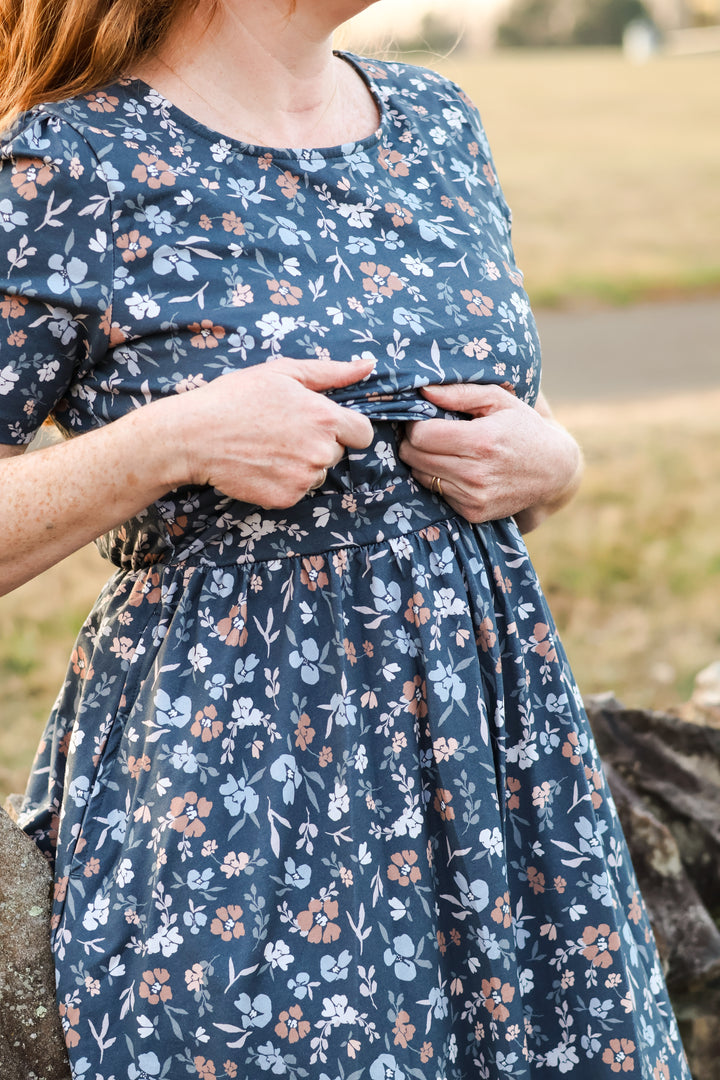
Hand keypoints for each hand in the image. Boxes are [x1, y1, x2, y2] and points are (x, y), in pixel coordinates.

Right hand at [168, 356, 374, 507]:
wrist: (195, 436)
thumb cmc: (237, 397)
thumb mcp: (283, 373)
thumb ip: (331, 372)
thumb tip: (368, 365)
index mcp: (325, 418)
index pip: (363, 434)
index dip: (346, 429)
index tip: (325, 426)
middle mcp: (321, 452)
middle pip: (337, 453)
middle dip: (318, 444)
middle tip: (282, 432)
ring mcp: (304, 478)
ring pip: (318, 473)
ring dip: (301, 464)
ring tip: (268, 448)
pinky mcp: (287, 498)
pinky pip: (298, 490)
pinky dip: (284, 481)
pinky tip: (261, 465)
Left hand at [398, 383, 581, 531]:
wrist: (553, 471)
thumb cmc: (523, 428)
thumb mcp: (500, 400)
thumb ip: (460, 393)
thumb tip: (423, 391)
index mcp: (481, 441)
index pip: (421, 436)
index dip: (416, 425)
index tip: (424, 419)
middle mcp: (475, 473)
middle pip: (414, 457)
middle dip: (414, 443)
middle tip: (430, 434)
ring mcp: (474, 496)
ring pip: (421, 476)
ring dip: (426, 462)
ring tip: (447, 451)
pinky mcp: (473, 512)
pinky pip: (437, 493)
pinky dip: (441, 480)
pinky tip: (459, 469)